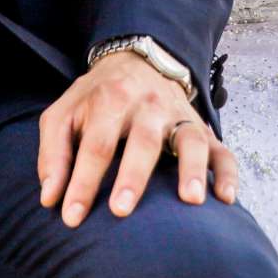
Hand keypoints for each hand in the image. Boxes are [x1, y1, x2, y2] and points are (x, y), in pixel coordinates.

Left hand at [37, 51, 238, 226]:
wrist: (137, 60)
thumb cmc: (96, 98)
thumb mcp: (64, 114)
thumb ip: (54, 153)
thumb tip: (49, 198)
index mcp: (111, 100)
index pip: (96, 145)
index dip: (82, 182)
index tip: (71, 217)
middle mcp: (148, 106)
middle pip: (143, 140)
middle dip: (133, 175)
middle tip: (121, 210)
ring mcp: (179, 116)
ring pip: (191, 139)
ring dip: (193, 168)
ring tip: (191, 200)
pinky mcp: (201, 127)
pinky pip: (221, 149)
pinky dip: (228, 172)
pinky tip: (225, 198)